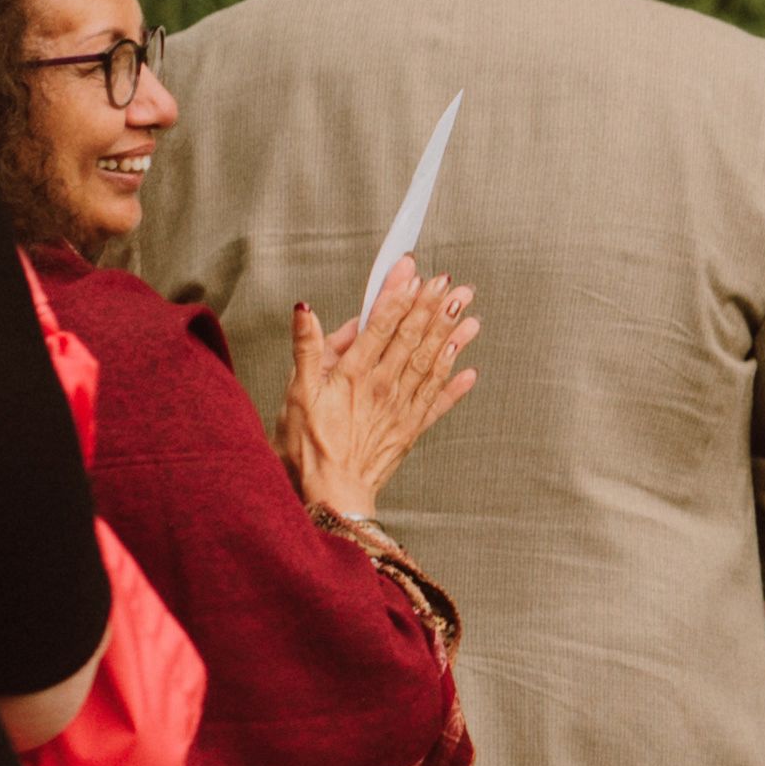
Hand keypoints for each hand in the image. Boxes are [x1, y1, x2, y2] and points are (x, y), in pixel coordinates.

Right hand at [280, 261, 479, 528]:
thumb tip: (305, 310)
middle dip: (432, 307)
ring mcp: (402, 408)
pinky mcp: (411, 429)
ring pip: (431, 363)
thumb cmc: (307, 445)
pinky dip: (455, 384)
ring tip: (469, 312)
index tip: (413, 269)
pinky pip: (438, 402)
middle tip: (451, 283)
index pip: (381, 323)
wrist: (332, 495)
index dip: (398, 293)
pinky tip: (470, 368)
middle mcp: (384, 386)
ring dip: (451, 336)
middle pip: (412, 338)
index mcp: (355, 373)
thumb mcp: (294, 393)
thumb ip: (306, 349)